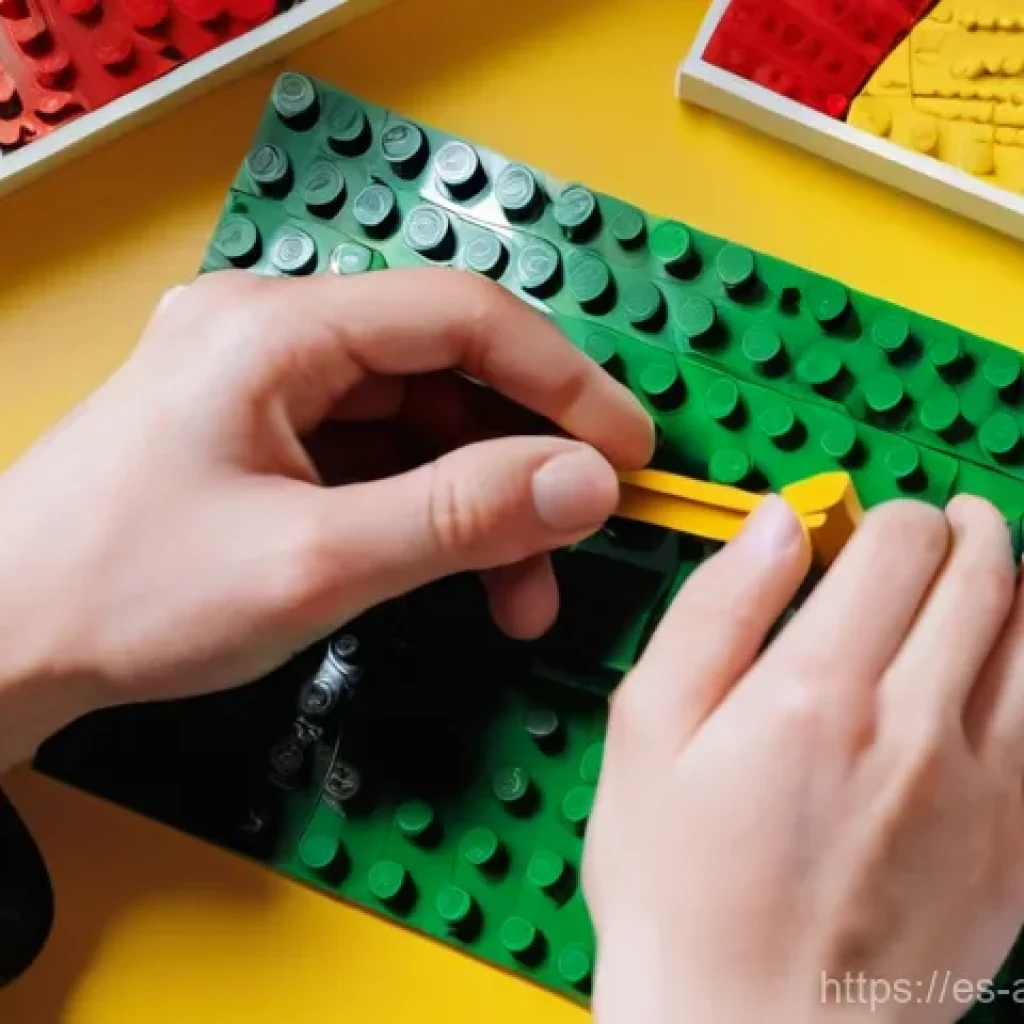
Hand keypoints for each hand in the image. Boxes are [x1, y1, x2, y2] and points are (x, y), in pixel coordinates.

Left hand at [0, 268, 652, 768]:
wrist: (2, 643)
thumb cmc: (132, 596)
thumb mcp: (316, 563)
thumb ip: (460, 516)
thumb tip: (589, 483)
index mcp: (277, 328)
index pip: (462, 317)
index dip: (564, 379)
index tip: (632, 451)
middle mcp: (275, 330)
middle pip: (445, 371)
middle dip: (522, 460)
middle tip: (578, 539)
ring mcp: (266, 381)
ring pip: (418, 421)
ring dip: (480, 502)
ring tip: (519, 594)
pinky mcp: (262, 430)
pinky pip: (376, 453)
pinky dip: (429, 511)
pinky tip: (458, 573)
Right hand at [585, 495, 1023, 1022]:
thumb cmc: (679, 890)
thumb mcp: (647, 733)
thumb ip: (714, 611)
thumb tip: (776, 526)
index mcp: (817, 691)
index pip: (899, 544)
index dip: (891, 512)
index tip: (871, 524)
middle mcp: (915, 728)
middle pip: (984, 574)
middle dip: (967, 528)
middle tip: (947, 523)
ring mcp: (983, 791)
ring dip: (1018, 586)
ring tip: (988, 573)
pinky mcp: (1016, 848)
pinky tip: (1010, 666)